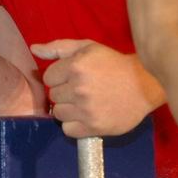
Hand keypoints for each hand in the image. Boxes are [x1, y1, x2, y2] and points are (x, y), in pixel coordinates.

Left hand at [31, 39, 161, 137]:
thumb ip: (57, 48)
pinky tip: (86, 116)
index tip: (73, 77)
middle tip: (82, 89)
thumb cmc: (113, 63)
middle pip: (53, 96)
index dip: (59, 77)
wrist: (144, 84)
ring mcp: (86, 110)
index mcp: (76, 66)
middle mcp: (79, 89)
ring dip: (68, 109)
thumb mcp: (87, 47)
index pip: (48, 78)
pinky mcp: (94, 127)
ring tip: (84, 103)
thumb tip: (33, 49)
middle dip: (64, 92)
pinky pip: (68, 130)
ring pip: (58, 113)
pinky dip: (74, 125)